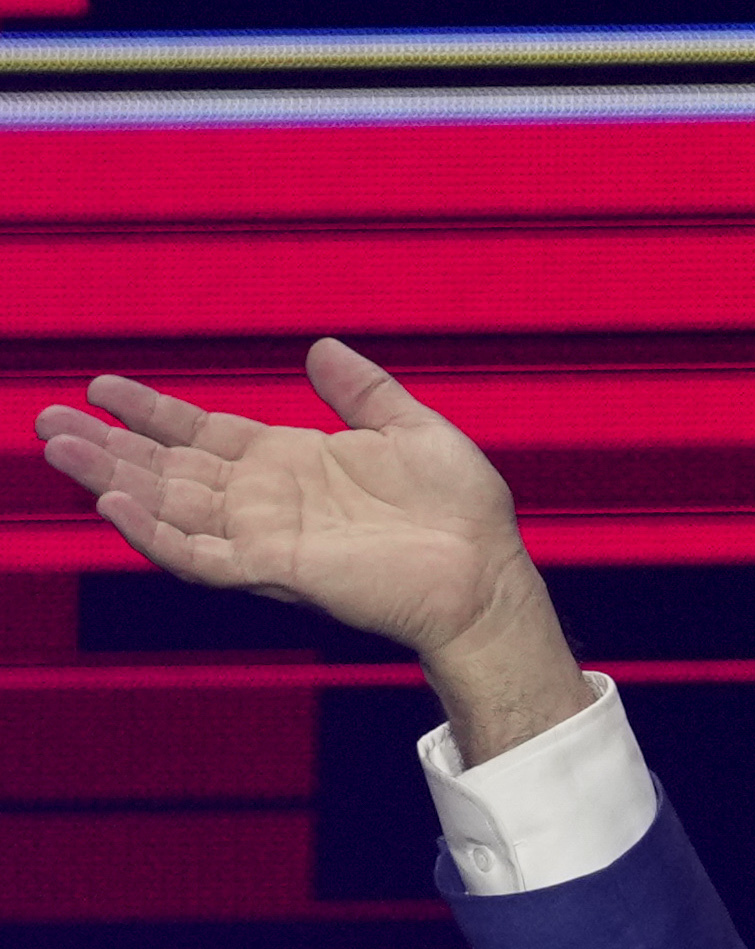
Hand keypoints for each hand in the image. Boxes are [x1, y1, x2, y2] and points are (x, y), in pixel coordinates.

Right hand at [36, 339, 586, 762]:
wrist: (489, 576)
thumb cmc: (463, 513)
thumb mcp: (413, 428)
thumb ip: (364, 390)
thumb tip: (321, 348)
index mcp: (290, 462)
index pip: (200, 434)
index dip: (151, 412)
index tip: (102, 388)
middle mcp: (266, 500)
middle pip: (166, 469)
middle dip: (107, 445)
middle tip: (47, 420)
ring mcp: (265, 536)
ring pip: (168, 507)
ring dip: (111, 480)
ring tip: (58, 449)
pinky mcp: (276, 571)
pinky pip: (199, 555)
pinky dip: (155, 533)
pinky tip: (113, 506)